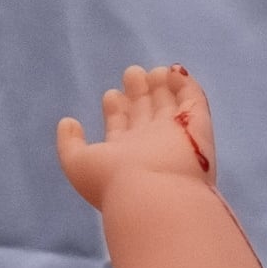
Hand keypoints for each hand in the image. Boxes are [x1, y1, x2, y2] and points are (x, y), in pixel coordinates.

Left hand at [55, 63, 217, 206]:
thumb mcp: (77, 163)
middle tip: (132, 72)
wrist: (154, 196)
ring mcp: (175, 137)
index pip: (122, 128)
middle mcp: (150, 146)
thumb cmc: (113, 181)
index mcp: (124, 156)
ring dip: (162, 87)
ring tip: (152, 72)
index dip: (117, 109)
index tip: (111, 94)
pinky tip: (174, 71)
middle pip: (147, 114)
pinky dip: (186, 86)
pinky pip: (194, 102)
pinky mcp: (198, 127)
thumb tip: (68, 122)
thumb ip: (69, 142)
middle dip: (139, 93)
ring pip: (171, 107)